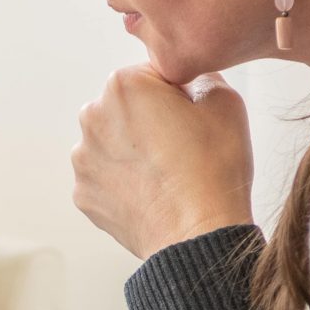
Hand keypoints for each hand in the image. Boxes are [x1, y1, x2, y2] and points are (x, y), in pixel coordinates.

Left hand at [71, 66, 253, 261]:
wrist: (199, 234)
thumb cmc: (214, 167)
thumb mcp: (225, 101)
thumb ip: (200, 76)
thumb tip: (189, 80)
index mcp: (123, 85)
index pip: (153, 75)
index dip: (179, 95)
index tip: (192, 119)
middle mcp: (92, 116)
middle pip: (127, 109)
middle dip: (150, 120)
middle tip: (181, 147)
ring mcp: (83, 158)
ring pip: (113, 143)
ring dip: (134, 151)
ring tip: (166, 173)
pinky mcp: (83, 194)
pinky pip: (107, 178)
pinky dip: (125, 182)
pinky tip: (151, 193)